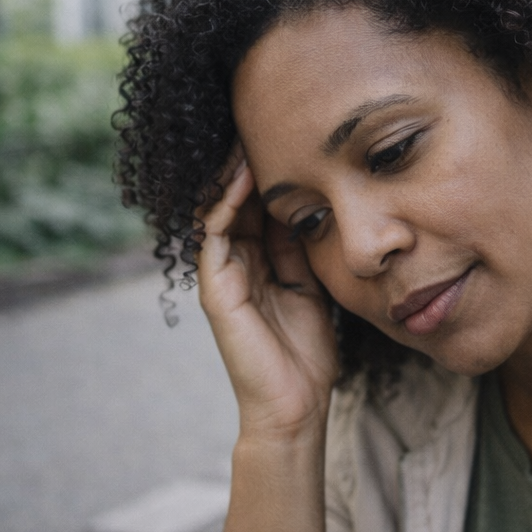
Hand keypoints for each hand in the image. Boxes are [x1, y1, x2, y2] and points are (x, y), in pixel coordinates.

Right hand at [197, 145, 338, 443]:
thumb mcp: (316, 289)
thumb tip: (316, 209)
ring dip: (233, 178)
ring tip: (247, 141)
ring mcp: (225, 277)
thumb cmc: (309, 354)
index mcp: (264, 265)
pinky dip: (225, 208)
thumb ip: (307, 253)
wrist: (297, 405)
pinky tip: (241, 181)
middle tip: (262, 126)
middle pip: (240, 204)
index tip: (293, 141)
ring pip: (222, 213)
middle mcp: (240, 266)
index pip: (263, 209)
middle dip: (249, 167)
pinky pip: (216, 239)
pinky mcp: (217, 291)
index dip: (274, 176)